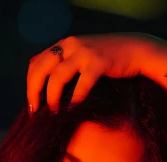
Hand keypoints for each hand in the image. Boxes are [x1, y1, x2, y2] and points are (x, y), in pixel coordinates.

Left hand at [26, 33, 150, 113]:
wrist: (136, 50)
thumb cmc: (108, 60)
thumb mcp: (82, 57)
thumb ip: (66, 66)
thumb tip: (48, 90)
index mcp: (63, 45)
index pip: (35, 63)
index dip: (30, 84)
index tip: (33, 103)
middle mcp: (69, 45)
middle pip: (40, 69)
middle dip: (34, 91)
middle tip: (36, 111)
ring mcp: (84, 52)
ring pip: (57, 77)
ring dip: (52, 98)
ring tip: (54, 112)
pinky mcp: (99, 62)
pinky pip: (81, 84)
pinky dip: (75, 100)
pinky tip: (73, 110)